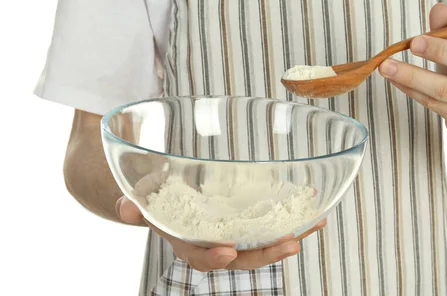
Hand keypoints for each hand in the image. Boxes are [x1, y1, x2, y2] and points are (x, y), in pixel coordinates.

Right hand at [116, 196, 325, 270]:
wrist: (166, 194)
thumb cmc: (152, 198)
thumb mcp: (140, 200)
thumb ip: (132, 207)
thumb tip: (126, 208)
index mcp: (188, 242)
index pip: (200, 258)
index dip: (213, 258)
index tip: (228, 251)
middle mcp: (214, 242)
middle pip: (243, 256)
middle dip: (267, 252)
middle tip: (291, 244)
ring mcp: (233, 231)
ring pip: (263, 241)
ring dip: (290, 235)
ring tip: (315, 223)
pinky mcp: (246, 219)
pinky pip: (270, 223)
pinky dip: (291, 217)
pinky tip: (312, 207)